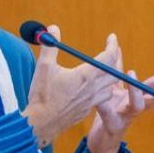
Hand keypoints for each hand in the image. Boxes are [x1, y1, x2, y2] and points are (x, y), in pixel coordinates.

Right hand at [23, 25, 120, 147]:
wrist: (40, 124)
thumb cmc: (42, 95)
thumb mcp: (44, 66)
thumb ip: (50, 45)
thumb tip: (53, 28)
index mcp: (85, 76)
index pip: (108, 57)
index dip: (112, 46)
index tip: (112, 38)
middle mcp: (92, 89)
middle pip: (114, 72)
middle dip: (113, 60)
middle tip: (108, 52)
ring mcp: (91, 102)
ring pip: (110, 87)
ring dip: (109, 77)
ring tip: (103, 70)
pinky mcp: (86, 111)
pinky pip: (101, 99)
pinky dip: (101, 90)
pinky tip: (91, 88)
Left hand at [86, 50, 153, 152]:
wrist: (101, 136)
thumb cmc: (111, 109)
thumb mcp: (115, 86)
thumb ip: (116, 67)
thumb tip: (116, 44)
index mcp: (139, 96)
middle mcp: (137, 107)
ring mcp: (127, 116)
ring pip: (137, 105)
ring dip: (136, 90)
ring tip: (132, 73)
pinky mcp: (113, 124)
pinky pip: (109, 113)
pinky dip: (105, 105)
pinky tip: (101, 96)